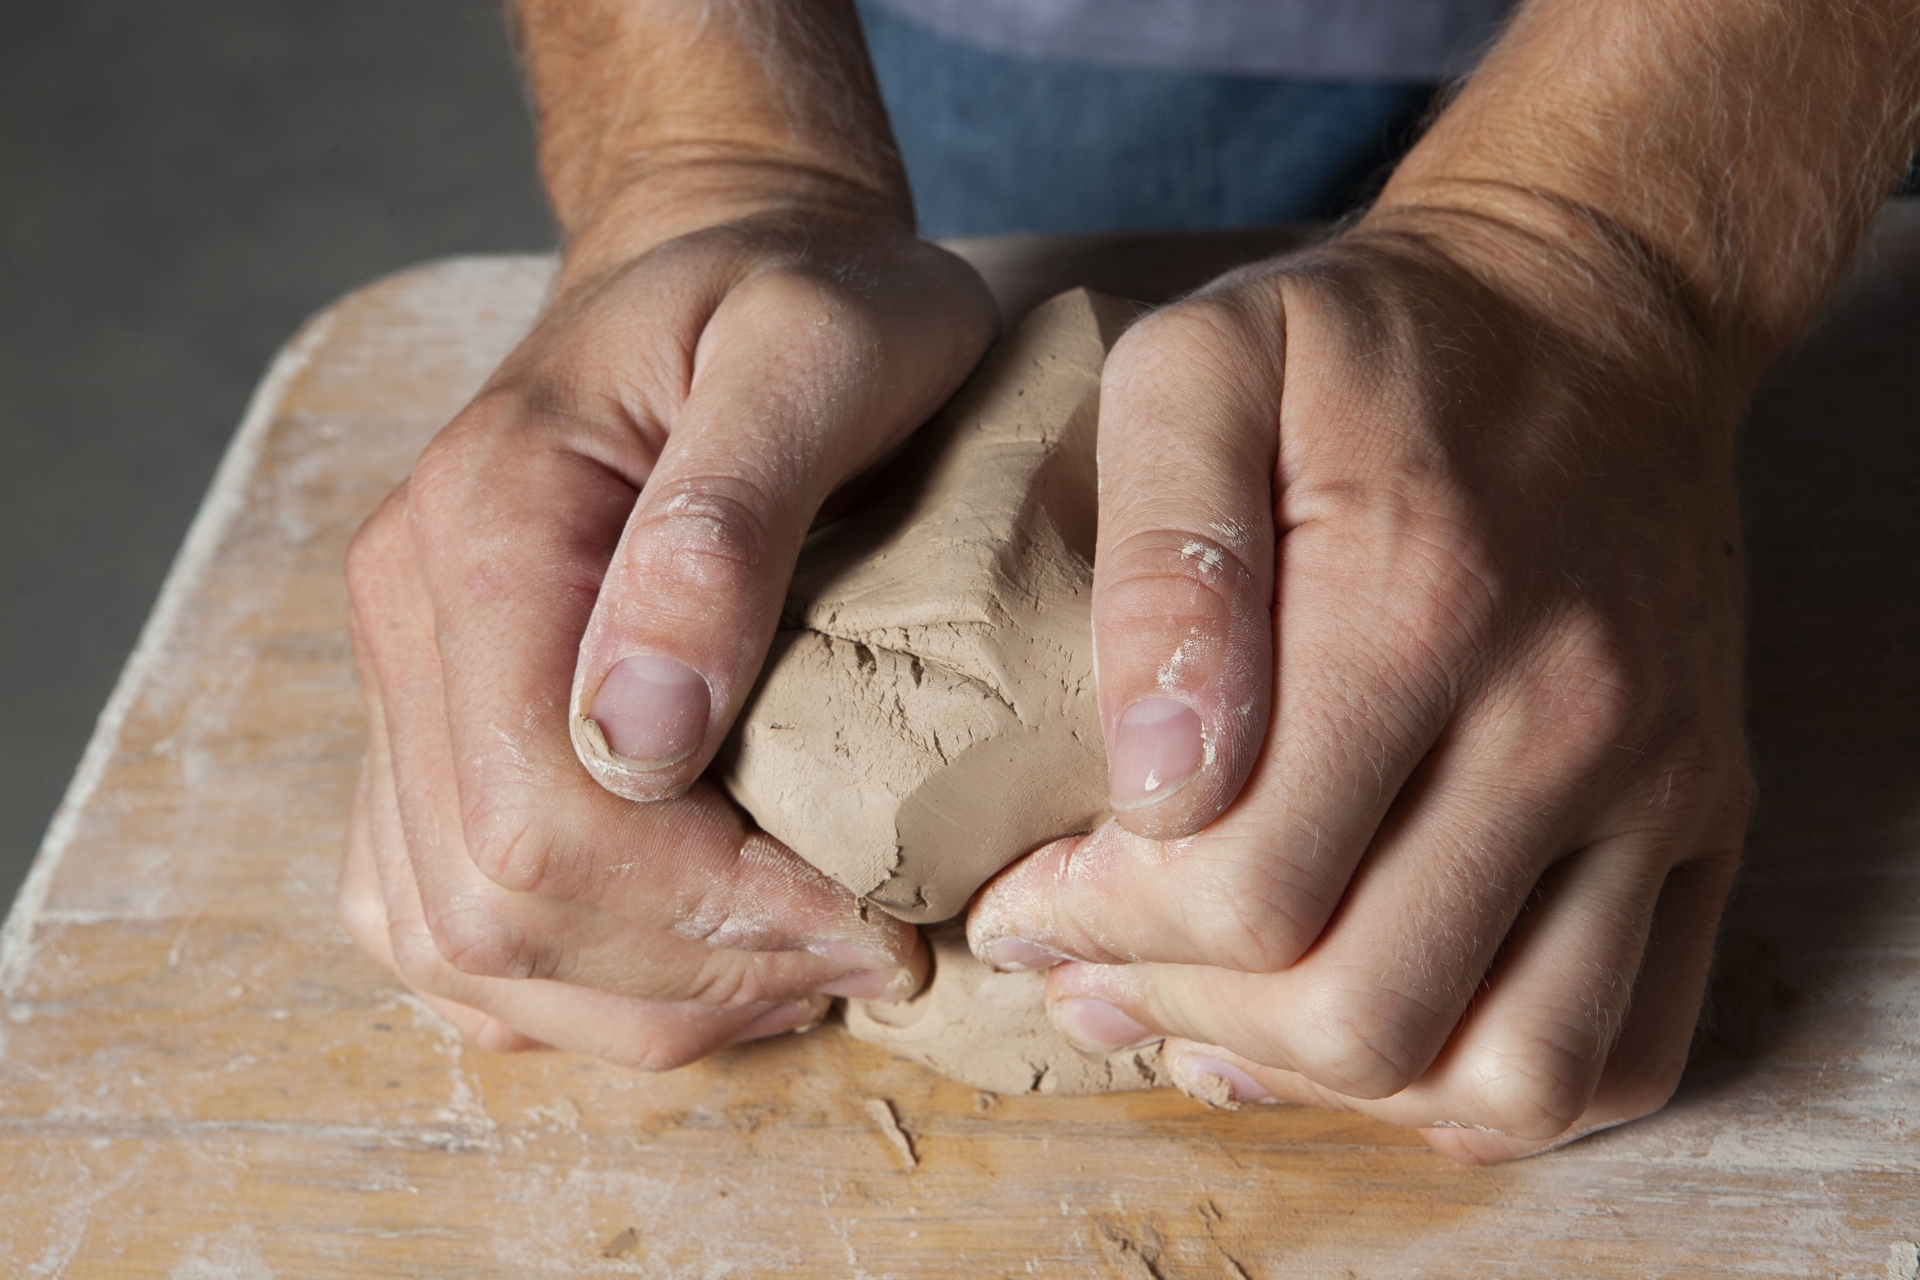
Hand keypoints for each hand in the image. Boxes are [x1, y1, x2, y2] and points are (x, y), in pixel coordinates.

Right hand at [338, 196, 995, 1066]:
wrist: (723, 260)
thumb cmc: (805, 299)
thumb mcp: (817, 351)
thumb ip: (726, 521)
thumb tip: (641, 737)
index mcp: (489, 527)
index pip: (541, 811)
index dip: (708, 909)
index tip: (873, 924)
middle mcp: (412, 613)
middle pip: (489, 899)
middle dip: (689, 969)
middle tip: (862, 958)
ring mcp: (406, 675)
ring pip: (453, 938)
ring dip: (634, 996)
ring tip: (794, 973)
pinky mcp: (433, 720)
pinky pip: (437, 912)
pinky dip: (564, 979)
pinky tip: (691, 960)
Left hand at [969, 209, 1751, 1160]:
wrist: (1591, 314)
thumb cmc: (1367, 348)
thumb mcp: (1204, 365)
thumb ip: (1162, 555)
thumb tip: (1156, 782)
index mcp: (1419, 605)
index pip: (1245, 887)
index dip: (1098, 930)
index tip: (1024, 902)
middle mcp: (1564, 718)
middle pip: (1362, 1006)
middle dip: (1184, 1015)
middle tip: (1094, 970)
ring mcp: (1655, 785)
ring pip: (1499, 1073)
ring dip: (1327, 1084)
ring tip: (1213, 1022)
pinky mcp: (1704, 822)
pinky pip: (1620, 1051)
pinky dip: (1481, 1091)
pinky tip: (1366, 1032)